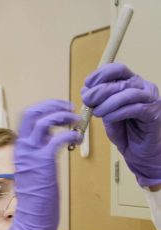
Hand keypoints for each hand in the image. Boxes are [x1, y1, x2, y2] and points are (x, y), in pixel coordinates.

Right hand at [6, 100, 80, 229]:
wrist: (31, 219)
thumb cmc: (35, 199)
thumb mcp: (34, 170)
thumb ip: (38, 154)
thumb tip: (49, 142)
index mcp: (19, 149)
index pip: (27, 117)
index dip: (46, 108)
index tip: (61, 109)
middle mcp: (22, 148)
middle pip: (33, 112)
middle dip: (53, 105)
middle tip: (69, 109)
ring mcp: (31, 154)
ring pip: (44, 120)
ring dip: (63, 115)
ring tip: (75, 120)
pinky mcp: (43, 163)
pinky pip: (57, 138)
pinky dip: (70, 134)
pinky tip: (77, 139)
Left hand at [82, 63, 160, 186]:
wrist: (138, 151)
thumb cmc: (124, 131)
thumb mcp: (106, 113)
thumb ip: (98, 102)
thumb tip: (86, 91)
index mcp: (131, 83)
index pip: (117, 70)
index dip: (101, 74)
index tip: (87, 85)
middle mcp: (142, 88)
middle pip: (120, 82)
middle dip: (100, 90)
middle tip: (87, 100)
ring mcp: (150, 100)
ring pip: (128, 94)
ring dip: (108, 103)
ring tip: (97, 112)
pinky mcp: (153, 114)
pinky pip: (135, 109)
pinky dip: (118, 112)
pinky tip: (108, 118)